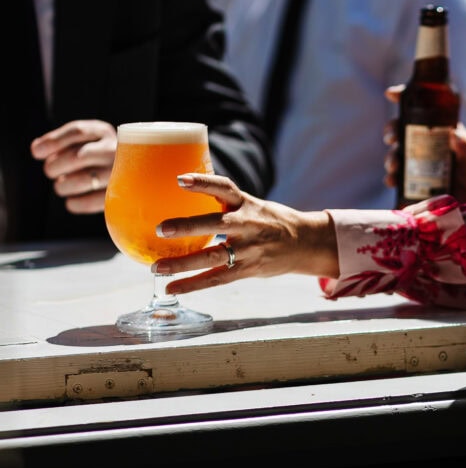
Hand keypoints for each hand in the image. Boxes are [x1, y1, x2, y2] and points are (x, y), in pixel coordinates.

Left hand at [31, 120, 116, 213]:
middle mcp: (117, 150)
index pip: (78, 132)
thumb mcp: (82, 140)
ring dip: (63, 185)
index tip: (36, 152)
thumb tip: (37, 150)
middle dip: (55, 166)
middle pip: (78, 156)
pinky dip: (76, 203)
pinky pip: (93, 201)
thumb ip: (59, 141)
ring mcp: (122, 173)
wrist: (134, 175)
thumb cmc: (95, 154)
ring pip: (84, 180)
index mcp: (104, 133)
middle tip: (51, 171)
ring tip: (61, 185)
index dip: (53, 142)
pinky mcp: (123, 196)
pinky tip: (71, 201)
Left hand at [152, 173, 338, 294]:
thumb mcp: (254, 205)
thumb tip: (185, 194)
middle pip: (216, 224)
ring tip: (157, 267)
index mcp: (248, 204)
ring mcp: (249, 249)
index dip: (203, 183)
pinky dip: (193, 285)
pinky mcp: (248, 270)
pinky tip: (172, 288)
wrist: (306, 243)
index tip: (180, 179)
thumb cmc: (272, 222)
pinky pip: (217, 279)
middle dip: (188, 227)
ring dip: (183, 263)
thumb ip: (227, 203)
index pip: (225, 188)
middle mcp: (248, 225)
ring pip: (213, 257)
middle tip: (160, 229)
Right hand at [383, 85, 465, 201]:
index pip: (414, 106)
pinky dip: (391, 179)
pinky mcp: (412, 179)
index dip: (401, 97)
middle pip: (398, 130)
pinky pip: (397, 177)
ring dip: (390, 158)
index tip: (391, 94)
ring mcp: (414, 160)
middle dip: (391, 131)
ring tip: (393, 166)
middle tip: (392, 138)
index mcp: (433, 126)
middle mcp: (419, 140)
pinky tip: (391, 181)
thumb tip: (455, 136)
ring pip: (395, 154)